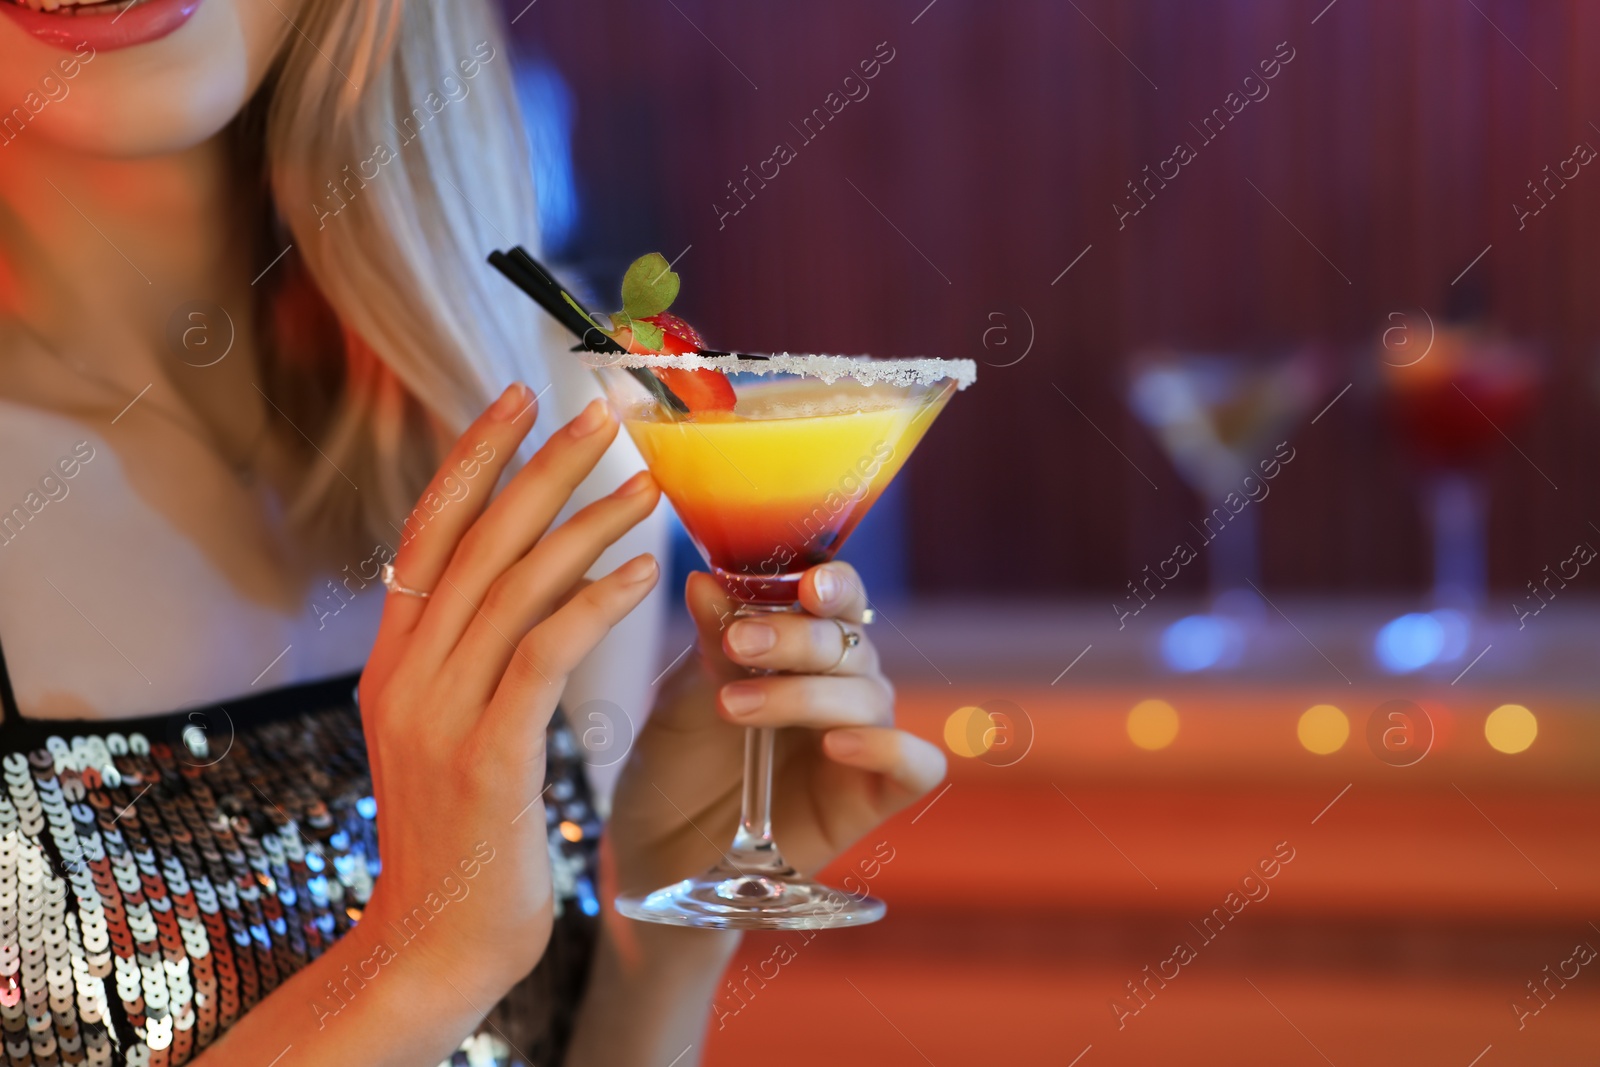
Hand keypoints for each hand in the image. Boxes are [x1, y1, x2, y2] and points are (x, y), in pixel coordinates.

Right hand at [356, 385, 660, 1002]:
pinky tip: (641, 573)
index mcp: (392, 663)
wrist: (436, 941)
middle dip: (542, 469)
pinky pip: (545, 656)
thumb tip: (514, 585)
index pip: (428, 534)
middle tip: (602, 415)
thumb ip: (465, 661)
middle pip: (476, 543)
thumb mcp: (446, 733)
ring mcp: (441, 716)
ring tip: (648, 488)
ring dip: (588, 527)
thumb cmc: (462, 836)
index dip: (471, 460)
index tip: (517, 399)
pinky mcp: (489, 758)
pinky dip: (592, 604)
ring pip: (516, 588)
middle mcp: (406, 677)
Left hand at [606, 562, 945, 899]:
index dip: (834, 583)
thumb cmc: (679, 762)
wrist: (663, 848)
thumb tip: (705, 579)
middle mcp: (844, 682)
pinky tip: (838, 745)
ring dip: (805, 694)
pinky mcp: (876, 794)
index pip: (837, 596)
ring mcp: (865, 736)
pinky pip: (916, 763)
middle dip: (793, 639)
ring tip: (734, 708)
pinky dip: (888, 748)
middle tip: (736, 646)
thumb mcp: (684, 696)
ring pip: (868, 696)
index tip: (807, 584)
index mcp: (804, 644)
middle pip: (848, 642)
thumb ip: (709, 642)